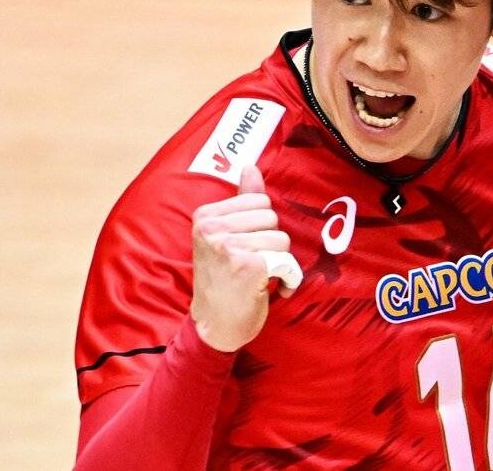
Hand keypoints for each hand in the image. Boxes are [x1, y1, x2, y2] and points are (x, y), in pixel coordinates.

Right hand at [189, 165, 300, 351]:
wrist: (215, 326)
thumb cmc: (223, 280)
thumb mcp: (226, 236)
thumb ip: (241, 200)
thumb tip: (250, 167)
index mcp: (206, 216)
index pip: (259, 200)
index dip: (262, 227)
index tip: (247, 247)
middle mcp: (212, 228)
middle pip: (272, 217)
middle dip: (272, 243)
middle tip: (254, 264)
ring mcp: (229, 246)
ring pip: (281, 239)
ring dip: (279, 262)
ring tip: (260, 277)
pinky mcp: (249, 265)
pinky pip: (286, 260)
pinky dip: (287, 278)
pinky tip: (272, 289)